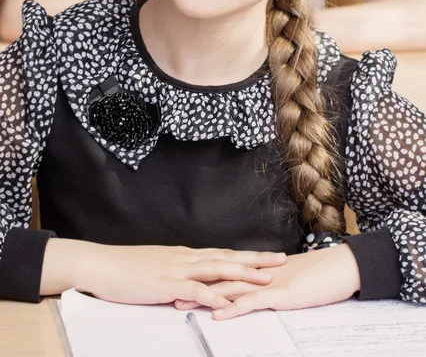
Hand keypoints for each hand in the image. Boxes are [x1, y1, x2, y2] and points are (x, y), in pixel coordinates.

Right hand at [77, 244, 285, 308]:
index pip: (223, 253)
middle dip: (255, 259)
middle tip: (281, 260)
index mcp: (185, 256)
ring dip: (242, 273)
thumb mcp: (157, 268)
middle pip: (227, 257)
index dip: (247, 255)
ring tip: (265, 278)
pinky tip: (225, 301)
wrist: (102, 264)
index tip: (268, 256)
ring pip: (216, 269)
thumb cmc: (127, 269)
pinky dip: (210, 294)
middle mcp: (186, 258)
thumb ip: (178, 274)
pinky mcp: (164, 284)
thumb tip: (194, 282)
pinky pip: (192, 289)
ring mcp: (176, 269)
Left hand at [176, 244, 359, 317]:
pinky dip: (233, 307)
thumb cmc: (319, 274)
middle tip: (168, 291)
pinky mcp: (280, 294)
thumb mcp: (290, 279)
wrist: (342, 267)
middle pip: (220, 278)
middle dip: (193, 285)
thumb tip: (257, 289)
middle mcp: (259, 273)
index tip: (180, 280)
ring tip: (181, 303)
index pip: (225, 270)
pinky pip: (253, 301)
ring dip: (204, 297)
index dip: (201, 275)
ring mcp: (268, 282)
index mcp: (259, 269)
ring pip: (230, 288)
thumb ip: (270, 282)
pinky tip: (218, 313)